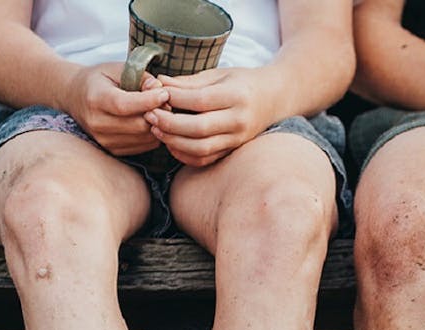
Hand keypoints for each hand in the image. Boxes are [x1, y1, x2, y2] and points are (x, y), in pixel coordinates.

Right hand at [62, 63, 169, 155]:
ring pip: (143, 138)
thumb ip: (138, 76)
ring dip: (157, 125)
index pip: (124, 105)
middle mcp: (97, 123)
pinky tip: (151, 121)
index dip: (148, 101)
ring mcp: (104, 140)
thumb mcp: (115, 69)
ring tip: (159, 110)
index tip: (165, 93)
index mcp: (95, 99)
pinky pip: (143, 147)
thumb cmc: (99, 80)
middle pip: (137, 125)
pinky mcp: (112, 150)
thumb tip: (158, 87)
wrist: (75, 97)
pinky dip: (152, 135)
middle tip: (166, 101)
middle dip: (157, 113)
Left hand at [147, 68, 276, 166]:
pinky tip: (171, 143)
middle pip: (198, 128)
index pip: (200, 100)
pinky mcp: (232, 150)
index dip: (174, 99)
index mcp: (237, 95)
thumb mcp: (219, 74)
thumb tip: (158, 84)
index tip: (156, 93)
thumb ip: (189, 82)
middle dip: (169, 123)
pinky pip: (205, 159)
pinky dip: (184, 155)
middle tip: (150, 115)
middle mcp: (239, 120)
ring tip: (156, 130)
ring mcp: (237, 138)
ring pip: (200, 148)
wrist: (273, 99)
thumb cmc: (242, 82)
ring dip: (173, 141)